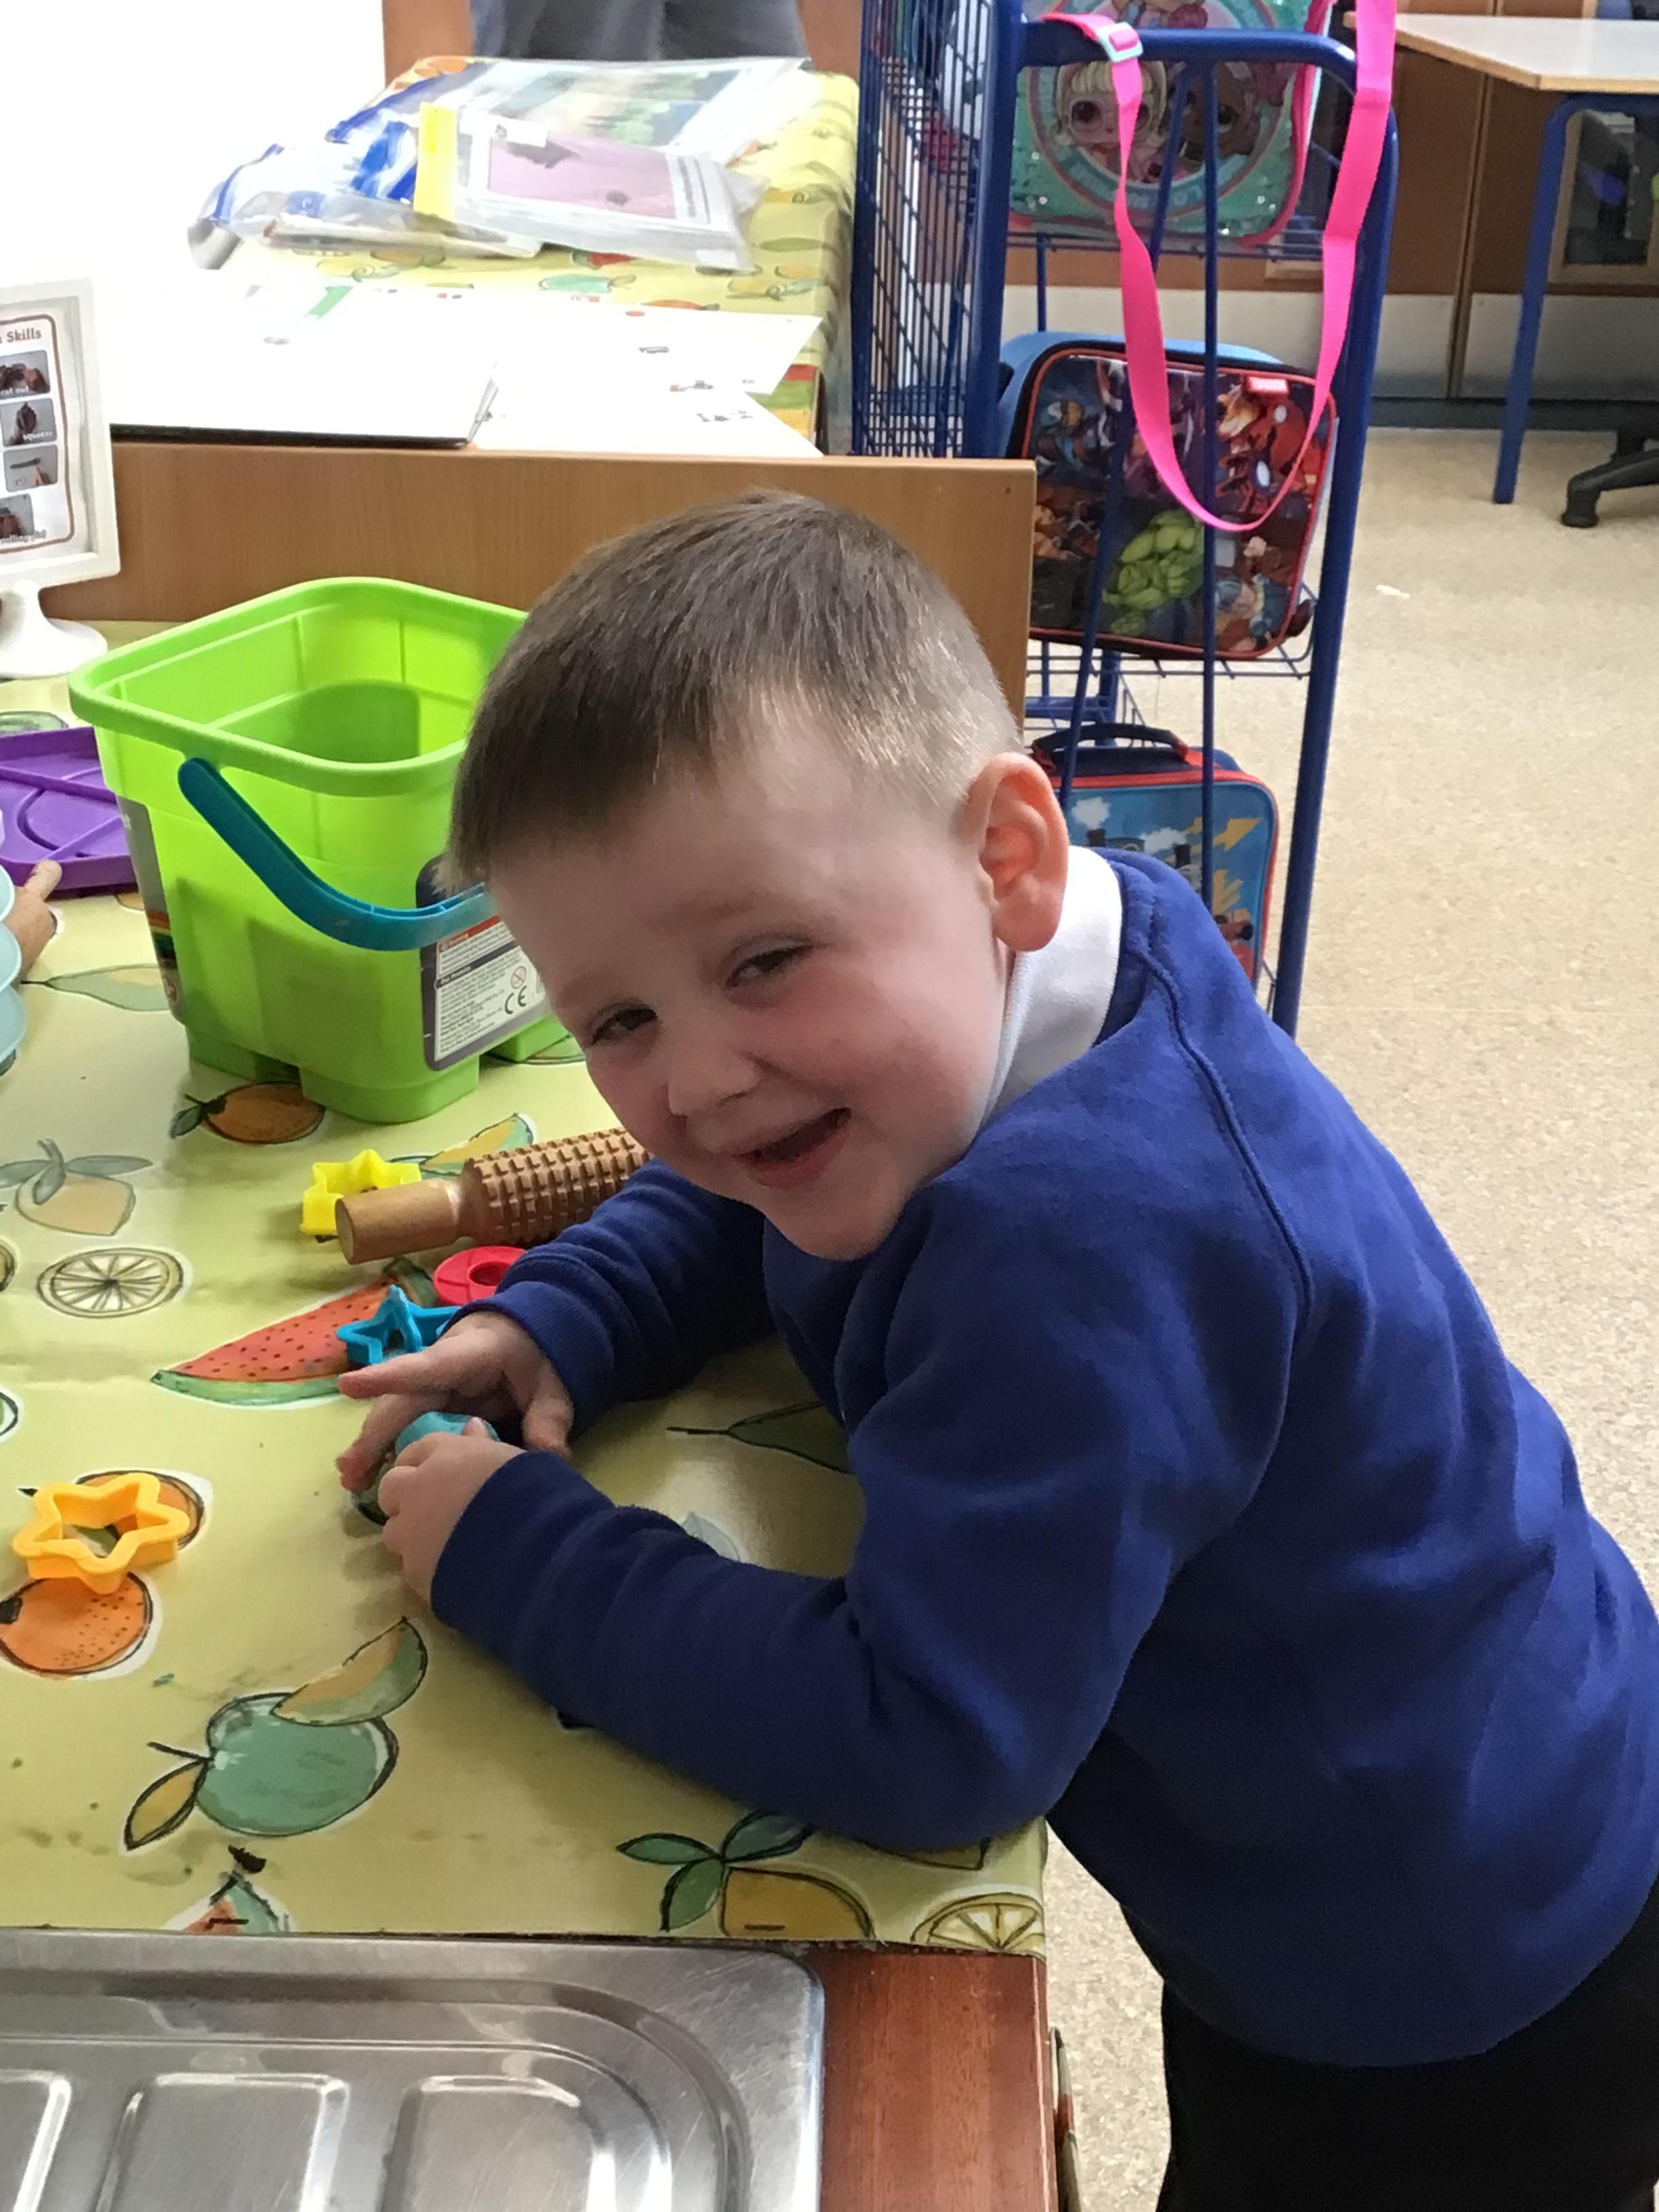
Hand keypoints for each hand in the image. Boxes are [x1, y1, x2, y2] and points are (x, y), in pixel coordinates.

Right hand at [336, 1308, 572, 1489]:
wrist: (525, 1332)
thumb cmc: (534, 1353)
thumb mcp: (552, 1384)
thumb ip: (549, 1420)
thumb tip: (547, 1461)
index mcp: (469, 1354)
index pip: (426, 1366)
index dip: (387, 1376)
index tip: (347, 1386)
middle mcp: (439, 1367)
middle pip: (401, 1400)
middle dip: (375, 1434)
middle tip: (351, 1471)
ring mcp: (430, 1384)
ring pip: (395, 1413)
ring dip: (372, 1445)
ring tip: (353, 1480)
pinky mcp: (429, 1401)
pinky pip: (404, 1424)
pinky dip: (385, 1447)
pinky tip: (368, 1475)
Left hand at [377, 1419, 522, 1601]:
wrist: (531, 1550)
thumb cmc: (533, 1494)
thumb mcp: (516, 1459)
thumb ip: (484, 1445)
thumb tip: (471, 1427)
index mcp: (444, 1453)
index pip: (416, 1449)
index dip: (424, 1462)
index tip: (437, 1474)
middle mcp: (416, 1488)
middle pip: (391, 1488)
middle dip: (405, 1496)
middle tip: (434, 1509)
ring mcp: (410, 1533)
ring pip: (395, 1532)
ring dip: (412, 1534)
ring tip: (445, 1544)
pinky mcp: (414, 1572)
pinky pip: (411, 1567)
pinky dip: (426, 1566)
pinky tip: (453, 1571)